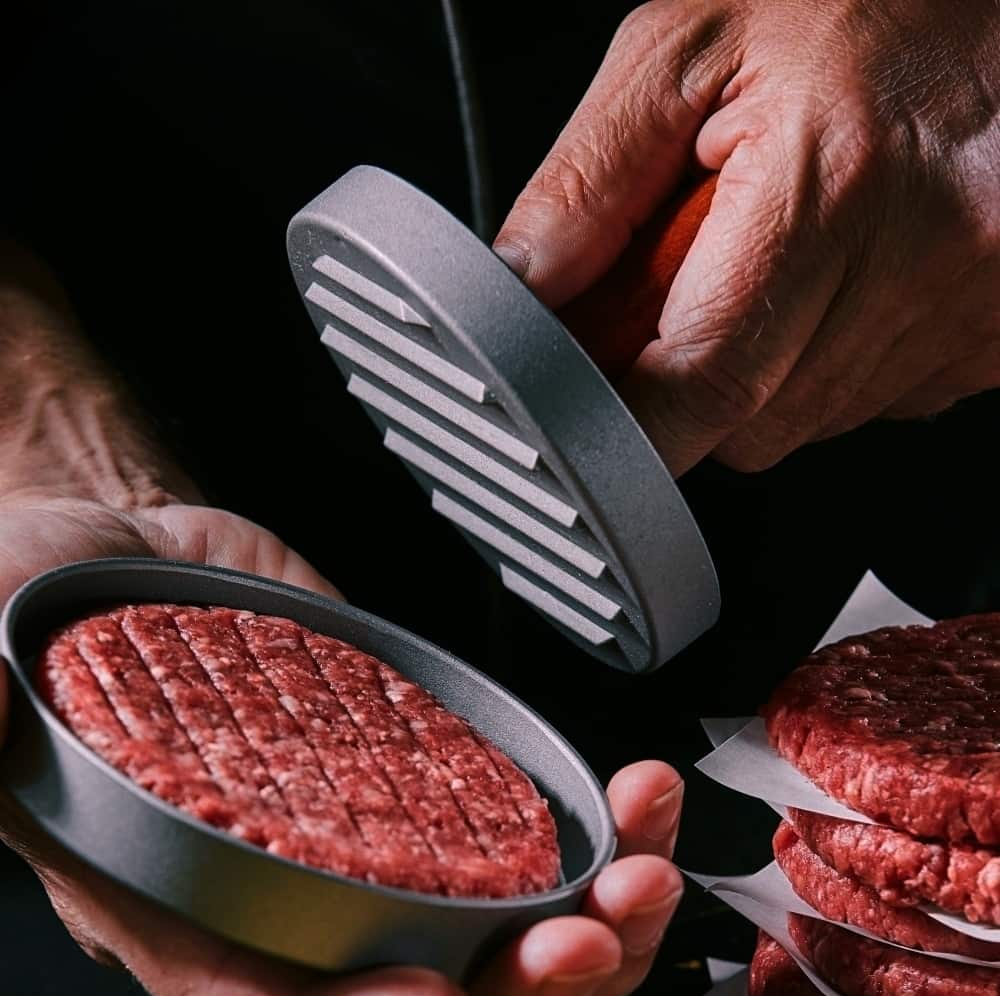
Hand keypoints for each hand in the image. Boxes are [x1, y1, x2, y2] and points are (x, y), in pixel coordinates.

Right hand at [0, 496, 684, 995]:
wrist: (129, 555)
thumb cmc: (42, 610)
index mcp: (171, 904)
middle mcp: (282, 906)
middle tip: (592, 935)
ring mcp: (367, 854)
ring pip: (500, 952)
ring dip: (598, 935)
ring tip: (652, 870)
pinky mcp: (428, 793)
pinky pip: (533, 860)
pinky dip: (603, 845)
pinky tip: (640, 803)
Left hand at [495, 0, 999, 472]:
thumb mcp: (697, 40)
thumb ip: (593, 178)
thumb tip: (525, 286)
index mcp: (834, 183)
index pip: (702, 383)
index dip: (629, 425)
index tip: (585, 415)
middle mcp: (920, 260)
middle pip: (750, 426)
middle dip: (695, 378)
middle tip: (699, 281)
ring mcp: (972, 311)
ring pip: (812, 422)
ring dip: (772, 362)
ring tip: (796, 245)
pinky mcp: (998, 339)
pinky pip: (882, 401)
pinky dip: (845, 354)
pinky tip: (858, 265)